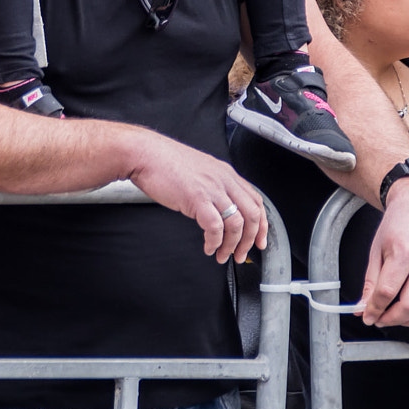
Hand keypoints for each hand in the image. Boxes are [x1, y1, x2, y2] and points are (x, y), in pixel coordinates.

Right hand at [126, 132, 266, 262]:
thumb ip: (215, 186)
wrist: (146, 153)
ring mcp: (211, 188)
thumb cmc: (166, 162)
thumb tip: (222, 208)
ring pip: (237, 223)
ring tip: (221, 254)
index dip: (262, 224)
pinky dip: (214, 242)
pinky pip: (215, 227)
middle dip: (250, 240)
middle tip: (241, 254)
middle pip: (252, 214)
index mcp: (226, 173)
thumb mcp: (201, 170)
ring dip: (231, 245)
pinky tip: (208, 246)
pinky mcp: (197, 198)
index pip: (256, 200)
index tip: (260, 240)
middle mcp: (223, 180)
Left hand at [361, 178, 408, 326]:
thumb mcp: (377, 247)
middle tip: (380, 318)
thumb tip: (364, 307)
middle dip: (391, 319)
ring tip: (397, 316)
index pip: (387, 292)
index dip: (374, 309)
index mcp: (404, 253)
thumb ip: (371, 280)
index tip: (367, 316)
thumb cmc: (399, 222)